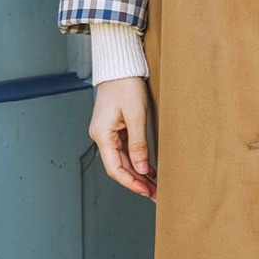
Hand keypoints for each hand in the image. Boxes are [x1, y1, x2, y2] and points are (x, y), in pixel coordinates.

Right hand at [90, 77, 155, 199]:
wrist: (120, 65)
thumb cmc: (125, 84)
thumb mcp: (135, 115)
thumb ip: (138, 144)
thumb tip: (142, 168)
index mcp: (102, 134)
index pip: (114, 168)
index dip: (131, 183)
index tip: (147, 192)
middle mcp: (102, 136)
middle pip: (119, 167)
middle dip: (137, 182)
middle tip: (156, 194)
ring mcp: (108, 133)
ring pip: (123, 160)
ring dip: (138, 173)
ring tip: (155, 185)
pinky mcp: (115, 128)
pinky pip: (126, 150)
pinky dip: (137, 161)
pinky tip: (150, 169)